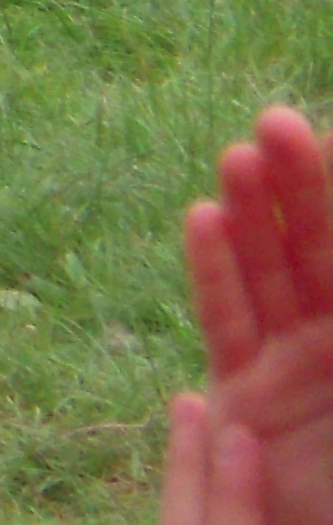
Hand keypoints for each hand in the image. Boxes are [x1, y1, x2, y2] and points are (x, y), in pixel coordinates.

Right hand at [196, 109, 332, 524]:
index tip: (331, 143)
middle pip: (320, 251)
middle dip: (303, 187)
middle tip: (280, 124)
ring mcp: (294, 370)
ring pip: (272, 275)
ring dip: (255, 215)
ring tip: (240, 158)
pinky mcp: (247, 400)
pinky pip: (230, 322)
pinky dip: (218, 272)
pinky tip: (204, 221)